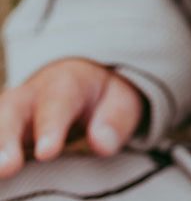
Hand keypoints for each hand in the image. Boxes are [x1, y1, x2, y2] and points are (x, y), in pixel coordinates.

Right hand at [0, 58, 145, 177]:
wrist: (81, 85)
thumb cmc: (102, 100)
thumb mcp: (119, 102)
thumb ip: (114, 120)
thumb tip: (102, 143)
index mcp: (66, 84)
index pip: (57, 102)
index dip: (51, 126)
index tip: (47, 152)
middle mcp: (31, 96)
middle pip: (12, 109)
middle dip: (6, 136)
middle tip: (7, 166)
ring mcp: (11, 113)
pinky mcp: (3, 131)